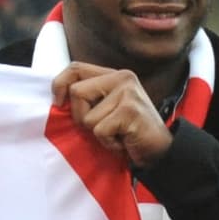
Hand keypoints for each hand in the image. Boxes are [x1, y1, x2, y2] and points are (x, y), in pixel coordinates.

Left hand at [51, 62, 172, 167]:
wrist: (160, 151)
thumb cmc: (129, 133)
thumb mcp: (108, 109)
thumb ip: (90, 98)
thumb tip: (58, 99)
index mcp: (114, 75)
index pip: (75, 68)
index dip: (59, 84)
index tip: (58, 102)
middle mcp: (122, 78)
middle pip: (76, 93)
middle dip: (80, 117)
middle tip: (100, 128)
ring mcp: (127, 93)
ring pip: (87, 116)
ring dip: (98, 134)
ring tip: (117, 134)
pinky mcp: (129, 111)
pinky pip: (99, 130)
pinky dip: (108, 143)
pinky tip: (123, 141)